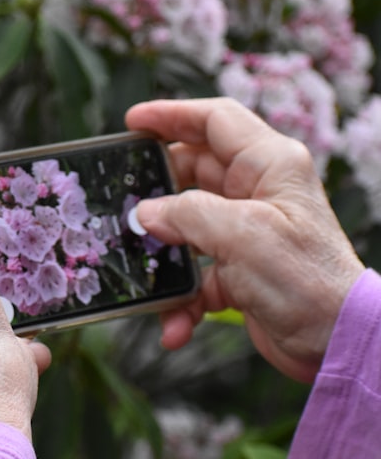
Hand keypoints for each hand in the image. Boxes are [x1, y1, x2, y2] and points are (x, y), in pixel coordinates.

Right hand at [125, 97, 364, 382]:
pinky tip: (175, 323)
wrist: (335, 342)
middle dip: (156, 193)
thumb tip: (145, 214)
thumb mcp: (241, 235)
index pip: (215, 121)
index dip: (172, 116)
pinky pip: (194, 275)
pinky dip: (181, 299)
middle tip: (123, 203)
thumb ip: (186, 214)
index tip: (132, 123)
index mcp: (270, 165)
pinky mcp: (238, 271)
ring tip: (143, 270)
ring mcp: (246, 232)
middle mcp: (258, 192)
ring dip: (164, 256)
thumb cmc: (306, 280)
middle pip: (191, 173)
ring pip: (185, 227)